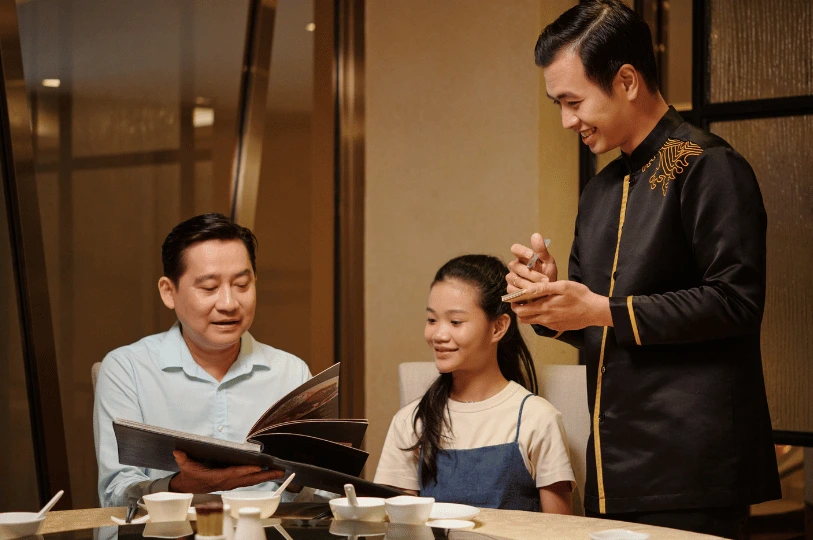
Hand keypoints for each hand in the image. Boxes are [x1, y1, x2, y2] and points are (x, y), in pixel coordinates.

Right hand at [168, 451, 284, 493]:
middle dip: (264, 476)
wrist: (188, 488)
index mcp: (217, 477)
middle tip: (279, 472)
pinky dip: (259, 478)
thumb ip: (183, 459)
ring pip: (251, 481)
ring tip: (279, 473)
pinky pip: (248, 481)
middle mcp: (227, 482)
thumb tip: (179, 451)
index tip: (258, 468)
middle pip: (248, 480)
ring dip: (265, 477)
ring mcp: (231, 483)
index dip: (246, 471)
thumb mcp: (185, 466)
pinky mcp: (233, 483)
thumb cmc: (190, 475)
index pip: (233, 474)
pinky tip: (268, 475)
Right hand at [506, 233, 556, 291]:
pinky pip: (513, 290)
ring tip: (541, 288)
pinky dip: (524, 292)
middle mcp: (515, 266)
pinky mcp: (510, 290)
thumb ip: (542, 250)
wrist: (549, 294)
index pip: (515, 248)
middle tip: (545, 280)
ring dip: (529, 284)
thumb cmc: (548, 276)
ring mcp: (511, 278)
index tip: (531, 255)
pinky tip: (533, 294)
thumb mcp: (548, 262)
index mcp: (523, 257)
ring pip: (515, 279)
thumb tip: (535, 235)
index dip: (521, 251)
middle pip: (516, 266)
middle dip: (531, 274)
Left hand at [510, 280, 611, 330]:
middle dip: (518, 309)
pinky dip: (539, 317)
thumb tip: (528, 288)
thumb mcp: (563, 286)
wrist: (595, 311)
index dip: (513, 304)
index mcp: (545, 307)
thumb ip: (545, 287)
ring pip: (532, 322)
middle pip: (523, 318)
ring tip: (532, 303)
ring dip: (528, 314)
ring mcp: (551, 324)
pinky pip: (543, 323)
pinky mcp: (557, 327)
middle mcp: (545, 318)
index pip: (520, 310)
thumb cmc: (580, 296)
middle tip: (520, 300)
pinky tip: (547, 308)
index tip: (513, 296)